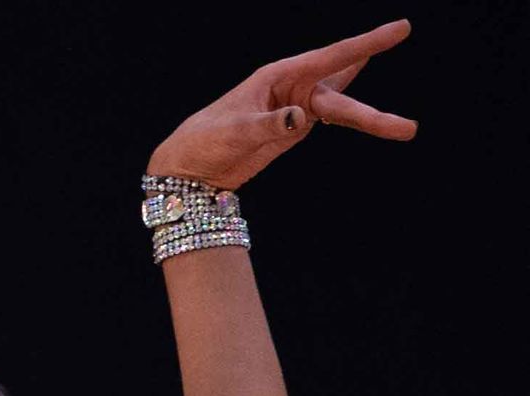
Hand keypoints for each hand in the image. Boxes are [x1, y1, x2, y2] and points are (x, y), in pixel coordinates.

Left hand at [146, 21, 415, 188]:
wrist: (188, 166)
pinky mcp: (291, 130)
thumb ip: (268, 124)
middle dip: (372, 112)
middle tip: (408, 127)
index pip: (332, 57)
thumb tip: (300, 119)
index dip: (367, 44)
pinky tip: (368, 111)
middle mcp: (292, 88)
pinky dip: (349, 114)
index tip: (400, 29)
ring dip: (368, 119)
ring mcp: (294, 109)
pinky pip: (327, 118)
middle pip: (341, 95)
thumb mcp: (234, 132)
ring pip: (340, 109)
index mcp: (279, 76)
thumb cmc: (205, 140)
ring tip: (402, 129)